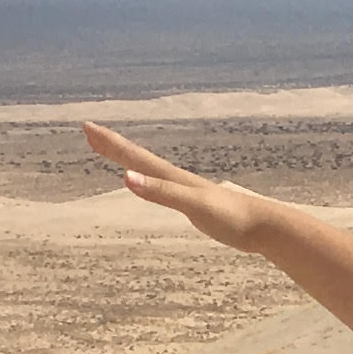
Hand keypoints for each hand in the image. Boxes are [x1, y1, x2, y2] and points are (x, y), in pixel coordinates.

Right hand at [85, 121, 266, 248]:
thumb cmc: (231, 217)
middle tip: (89, 131)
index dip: (110, 143)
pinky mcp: (194, 203)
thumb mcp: (193, 205)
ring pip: (149, 170)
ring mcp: (186, 190)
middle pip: (138, 158)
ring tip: (115, 154)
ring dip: (128, 160)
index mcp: (173, 178)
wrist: (265, 226)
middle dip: (113, 145)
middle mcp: (177, 179)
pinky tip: (149, 183)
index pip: (134, 156)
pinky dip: (148, 181)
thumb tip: (126, 178)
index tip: (87, 126)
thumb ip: (161, 192)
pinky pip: (162, 187)